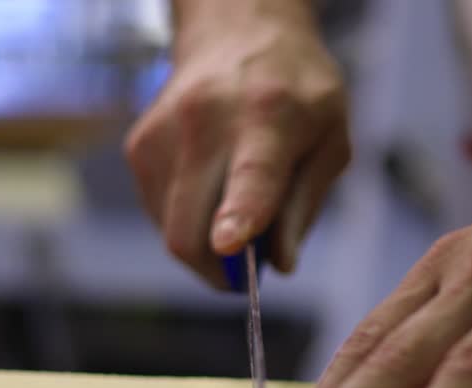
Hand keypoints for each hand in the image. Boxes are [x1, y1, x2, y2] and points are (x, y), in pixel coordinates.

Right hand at [125, 2, 349, 287]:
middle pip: (190, 225)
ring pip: (170, 228)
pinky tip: (213, 190)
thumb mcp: (331, 140)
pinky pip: (159, 212)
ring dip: (204, 245)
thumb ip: (306, 204)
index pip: (250, 174)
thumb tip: (281, 263)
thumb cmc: (296, 90)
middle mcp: (207, 121)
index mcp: (269, 116)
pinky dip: (188, 220)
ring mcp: (164, 133)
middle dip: (218, 270)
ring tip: (238, 212)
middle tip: (248, 272)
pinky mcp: (140, 146)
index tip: (229, 246)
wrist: (238, 31)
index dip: (238, 215)